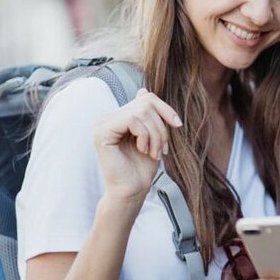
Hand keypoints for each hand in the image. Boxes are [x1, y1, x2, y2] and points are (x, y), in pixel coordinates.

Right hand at [93, 88, 181, 208]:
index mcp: (118, 117)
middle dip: (161, 127)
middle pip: (146, 103)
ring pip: (141, 112)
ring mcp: (102, 124)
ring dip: (156, 135)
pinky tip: (143, 150)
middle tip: (162, 149)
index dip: (166, 109)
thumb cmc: (142, 166)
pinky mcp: (101, 133)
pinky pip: (132, 120)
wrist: (133, 190)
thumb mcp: (153, 135)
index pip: (146, 98)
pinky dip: (145, 136)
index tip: (178, 125)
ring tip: (154, 152)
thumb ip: (148, 115)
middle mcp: (107, 117)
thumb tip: (143, 90)